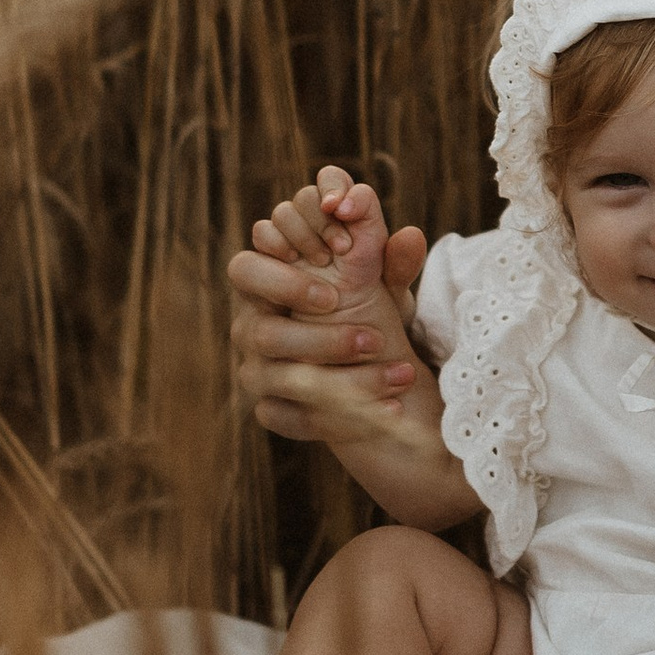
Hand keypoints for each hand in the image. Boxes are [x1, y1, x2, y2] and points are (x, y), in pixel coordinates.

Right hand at [227, 165, 431, 440]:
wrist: (376, 361)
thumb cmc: (368, 304)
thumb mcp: (384, 281)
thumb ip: (393, 259)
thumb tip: (411, 236)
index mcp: (265, 281)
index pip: (244, 269)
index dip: (286, 279)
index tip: (338, 278)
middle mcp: (250, 325)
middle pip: (260, 332)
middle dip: (320, 338)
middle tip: (373, 338)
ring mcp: (256, 370)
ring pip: (281, 379)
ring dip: (347, 379)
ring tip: (401, 374)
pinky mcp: (271, 410)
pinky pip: (291, 418)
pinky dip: (343, 418)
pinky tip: (386, 409)